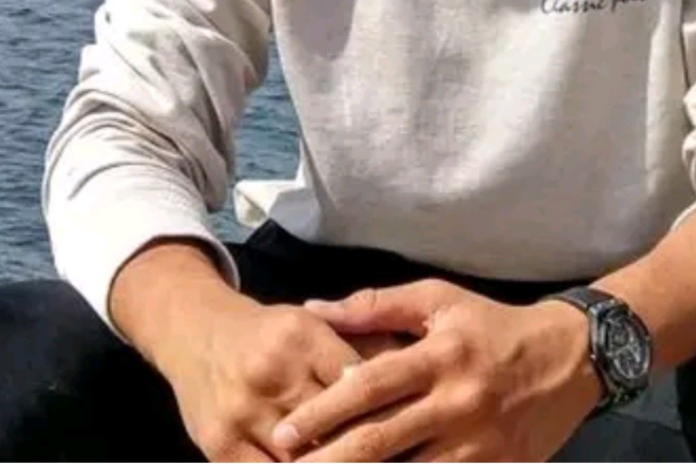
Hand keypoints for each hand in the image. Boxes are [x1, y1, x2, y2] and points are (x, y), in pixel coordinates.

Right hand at [157, 288, 396, 461]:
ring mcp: (244, 412)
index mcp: (303, 336)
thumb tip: (412, 372)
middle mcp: (274, 373)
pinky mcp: (219, 445)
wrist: (197, 332)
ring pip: (301, 459)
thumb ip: (361, 347)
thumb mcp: (314, 326)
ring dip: (338, 463)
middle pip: (333, 427)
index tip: (417, 434)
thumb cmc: (270, 333)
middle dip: (368, 452)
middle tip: (400, 457)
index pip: (358, 383)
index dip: (389, 412)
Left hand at [270, 280, 600, 461]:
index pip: (370, 385)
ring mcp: (478, 444)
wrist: (570, 357)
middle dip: (327, 461)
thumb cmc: (492, 326)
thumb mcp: (439, 300)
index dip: (323, 411)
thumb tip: (314, 309)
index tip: (284, 431)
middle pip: (380, 441)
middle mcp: (456, 400)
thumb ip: (376, 306)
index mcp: (440, 353)